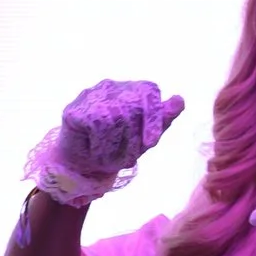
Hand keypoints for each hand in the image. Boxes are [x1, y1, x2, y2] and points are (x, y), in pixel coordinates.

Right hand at [57, 79, 183, 176]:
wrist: (84, 168)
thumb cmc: (117, 149)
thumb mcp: (145, 138)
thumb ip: (161, 119)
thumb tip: (180, 100)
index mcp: (130, 91)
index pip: (148, 90)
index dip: (153, 116)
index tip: (151, 142)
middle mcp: (111, 87)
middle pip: (132, 107)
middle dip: (131, 139)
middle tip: (125, 158)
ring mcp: (90, 95)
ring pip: (115, 117)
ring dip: (115, 146)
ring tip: (109, 156)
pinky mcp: (74, 109)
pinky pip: (97, 125)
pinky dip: (100, 146)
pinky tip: (95, 151)